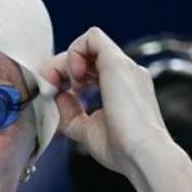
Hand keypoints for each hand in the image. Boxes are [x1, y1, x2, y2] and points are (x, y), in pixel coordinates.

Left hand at [42, 27, 174, 175]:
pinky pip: (92, 37)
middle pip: (88, 55)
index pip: (91, 70)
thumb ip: (71, 112)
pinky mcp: (117, 63)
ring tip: (58, 82)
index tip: (55, 96)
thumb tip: (57, 95)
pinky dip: (74, 52)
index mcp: (123, 89)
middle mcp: (126, 73)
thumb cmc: (121, 150)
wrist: (142, 154)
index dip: (67, 78)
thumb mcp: (86, 130)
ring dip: (65, 60)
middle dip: (61, 68)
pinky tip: (73, 76)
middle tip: (50, 88)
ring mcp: (124, 66)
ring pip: (88, 44)